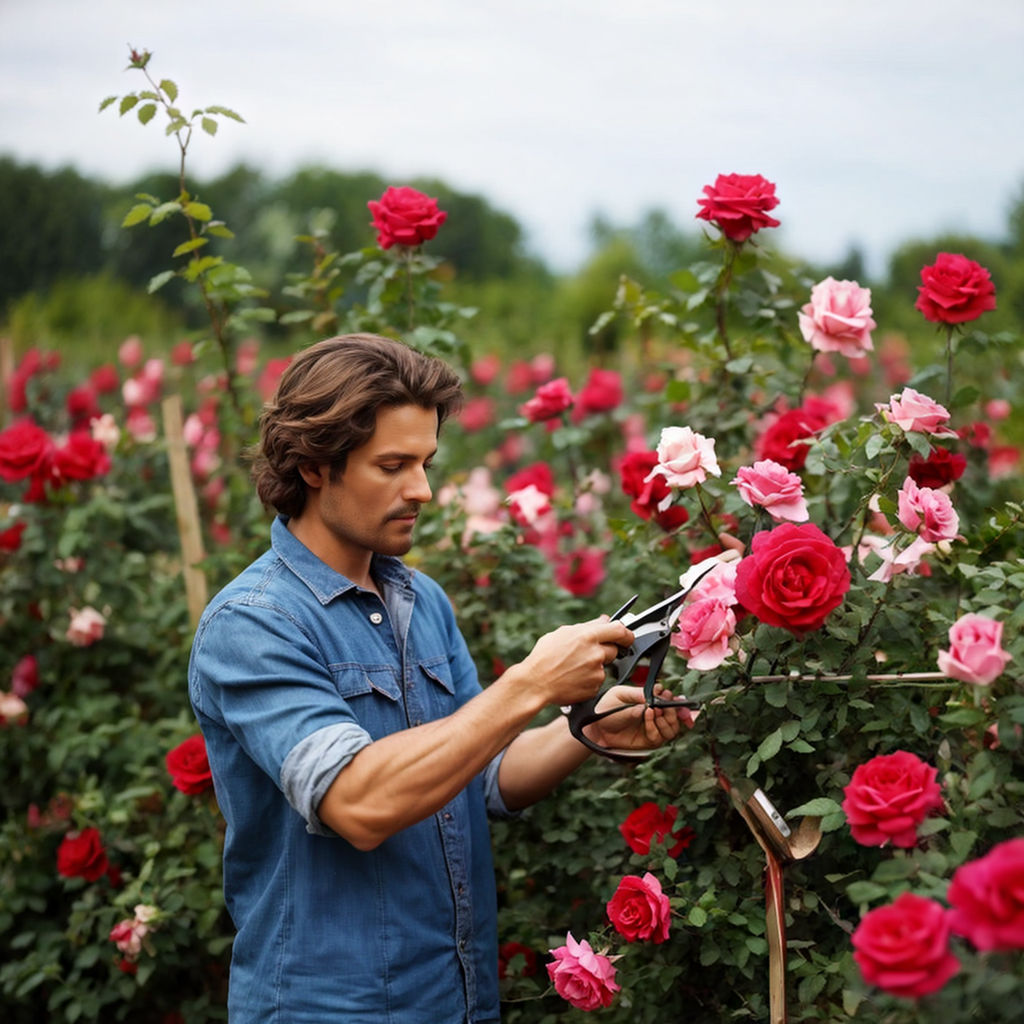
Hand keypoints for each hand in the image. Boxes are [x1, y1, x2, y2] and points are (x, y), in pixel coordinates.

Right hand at [518, 617, 633, 708]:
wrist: (536, 683)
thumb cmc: (544, 657)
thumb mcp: (563, 633)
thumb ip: (588, 626)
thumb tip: (604, 620)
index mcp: (587, 636)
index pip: (619, 630)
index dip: (626, 633)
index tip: (626, 636)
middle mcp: (596, 654)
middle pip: (614, 649)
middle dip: (606, 650)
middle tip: (589, 654)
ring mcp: (596, 672)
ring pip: (605, 666)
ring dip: (595, 665)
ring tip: (575, 667)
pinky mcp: (595, 687)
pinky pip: (598, 680)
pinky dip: (589, 679)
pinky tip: (574, 678)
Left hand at [582, 684, 689, 752]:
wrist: (595, 727)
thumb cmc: (606, 708)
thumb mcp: (620, 694)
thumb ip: (638, 694)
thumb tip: (656, 694)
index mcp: (651, 701)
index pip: (671, 701)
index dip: (676, 700)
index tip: (670, 696)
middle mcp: (655, 715)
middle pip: (677, 716)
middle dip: (672, 710)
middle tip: (661, 704)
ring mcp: (653, 729)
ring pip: (673, 729)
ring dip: (666, 720)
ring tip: (653, 710)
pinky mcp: (648, 742)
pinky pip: (659, 738)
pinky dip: (655, 727)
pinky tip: (647, 717)